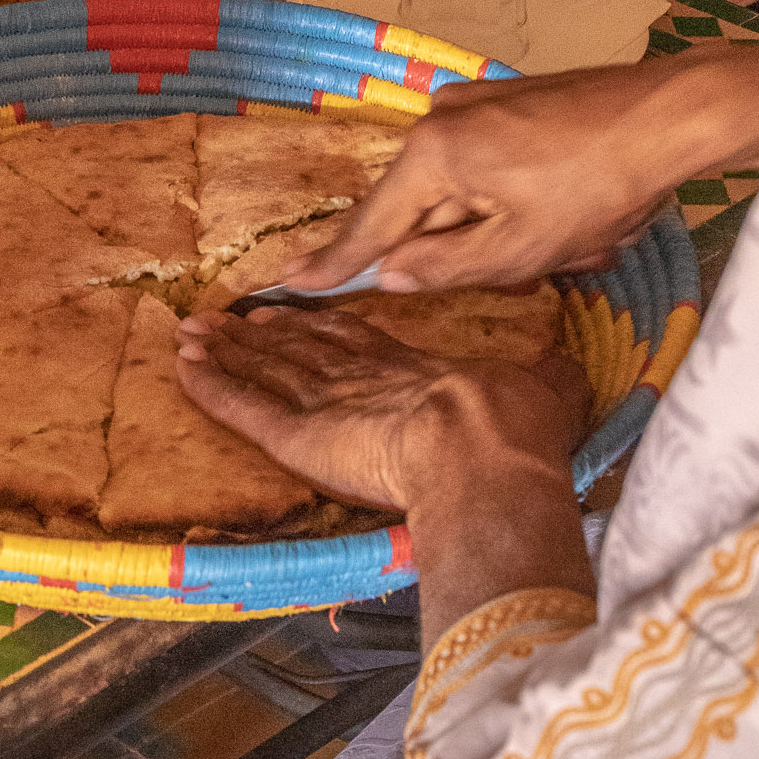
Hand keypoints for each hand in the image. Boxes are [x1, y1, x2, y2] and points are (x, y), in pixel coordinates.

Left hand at [175, 307, 591, 511]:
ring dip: (228, 353)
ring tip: (192, 332)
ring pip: (267, 372)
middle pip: (306, 352)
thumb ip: (550, 379)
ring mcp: (328, 402)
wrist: (483, 445)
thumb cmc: (518, 428)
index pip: (362, 344)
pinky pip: (243, 409)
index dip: (331, 330)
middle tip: (236, 316)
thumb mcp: (547, 394)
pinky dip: (212, 386)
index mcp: (416, 370)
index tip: (306, 313)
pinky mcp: (297, 433)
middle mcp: (364, 378)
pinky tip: (185, 367)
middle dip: (270, 335)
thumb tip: (572, 365)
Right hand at [288, 61, 693, 296]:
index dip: (334, 263)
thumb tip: (388, 273)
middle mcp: (441, 117)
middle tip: (541, 256)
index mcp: (433, 153)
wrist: (670, 116)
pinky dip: (527, 200)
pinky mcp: (510, 102)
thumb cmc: (596, 186)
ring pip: (468, 193)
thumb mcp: (519, 248)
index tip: (287, 282)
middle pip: (427, 208)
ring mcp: (477, 103)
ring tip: (582, 232)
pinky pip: (494, 169)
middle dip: (476, 246)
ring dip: (511, 226)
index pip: (372, 225)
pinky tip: (579, 210)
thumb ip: (443, 266)